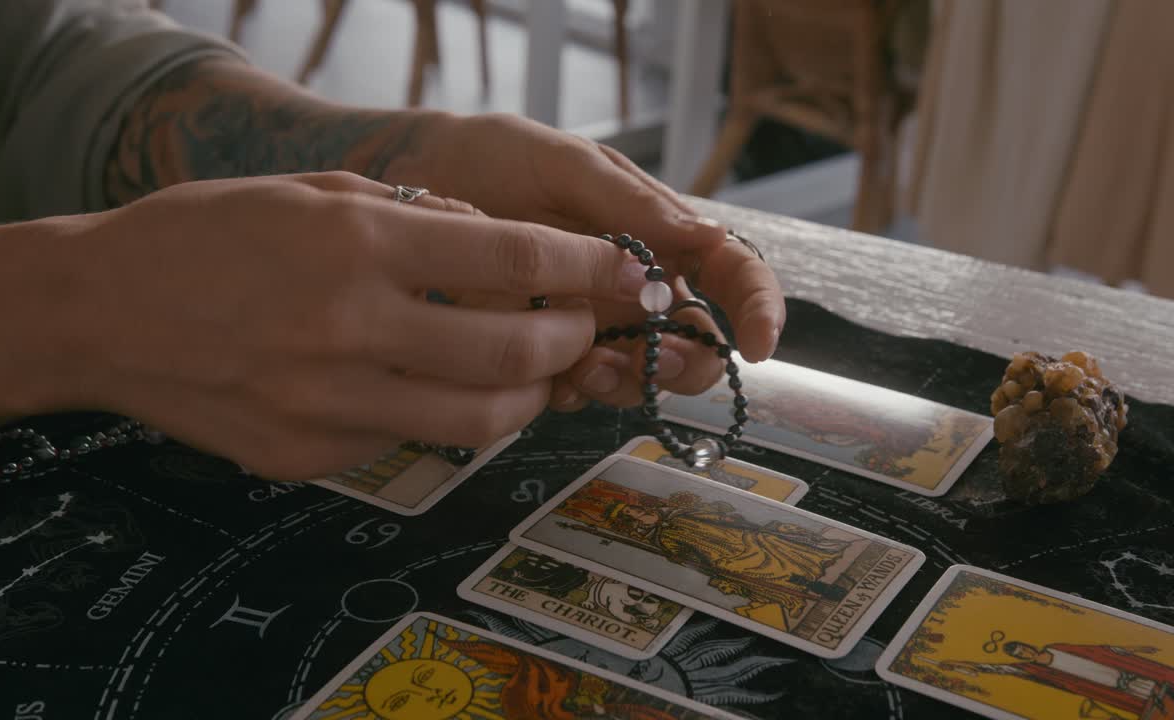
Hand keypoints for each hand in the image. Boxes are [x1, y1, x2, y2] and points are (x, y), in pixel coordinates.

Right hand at [64, 172, 646, 479]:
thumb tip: (499, 245)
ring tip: (529, 370)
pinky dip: (442, 414)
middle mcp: (350, 329)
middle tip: (579, 327)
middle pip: (513, 354)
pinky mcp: (309, 454)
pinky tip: (432, 388)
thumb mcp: (315, 191)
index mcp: (357, 246)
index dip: (586, 268)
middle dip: (570, 340)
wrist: (101, 311)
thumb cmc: (206, 236)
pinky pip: (409, 441)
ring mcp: (329, 404)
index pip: (514, 261)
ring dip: (527, 395)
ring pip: (478, 419)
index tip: (623, 271)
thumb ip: (415, 217)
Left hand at [385, 113, 785, 408]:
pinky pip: (580, 391)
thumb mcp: (564, 164)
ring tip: (588, 366)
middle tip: (653, 357)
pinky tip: (552, 375)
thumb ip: (631, 204)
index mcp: (658, 236)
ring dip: (629, 382)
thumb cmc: (495, 158)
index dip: (759, 311)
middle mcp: (635, 288)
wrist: (414, 182)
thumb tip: (706, 236)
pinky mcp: (546, 353)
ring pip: (641, 377)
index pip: (731, 276)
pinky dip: (576, 392)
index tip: (758, 344)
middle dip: (687, 362)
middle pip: (695, 344)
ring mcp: (593, 325)